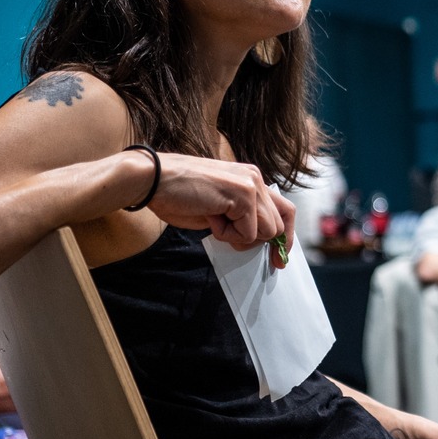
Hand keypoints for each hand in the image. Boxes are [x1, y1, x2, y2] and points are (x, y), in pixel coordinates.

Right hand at [145, 153, 295, 261]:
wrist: (153, 180)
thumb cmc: (177, 196)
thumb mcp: (218, 209)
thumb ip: (241, 218)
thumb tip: (257, 240)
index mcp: (251, 180)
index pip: (284, 210)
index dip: (284, 237)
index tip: (278, 259)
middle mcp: (255, 179)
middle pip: (279, 225)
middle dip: (256, 240)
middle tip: (226, 235)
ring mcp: (251, 185)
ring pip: (266, 231)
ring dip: (238, 236)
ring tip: (213, 219)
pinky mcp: (243, 194)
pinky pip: (247, 233)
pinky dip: (226, 234)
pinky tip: (209, 216)